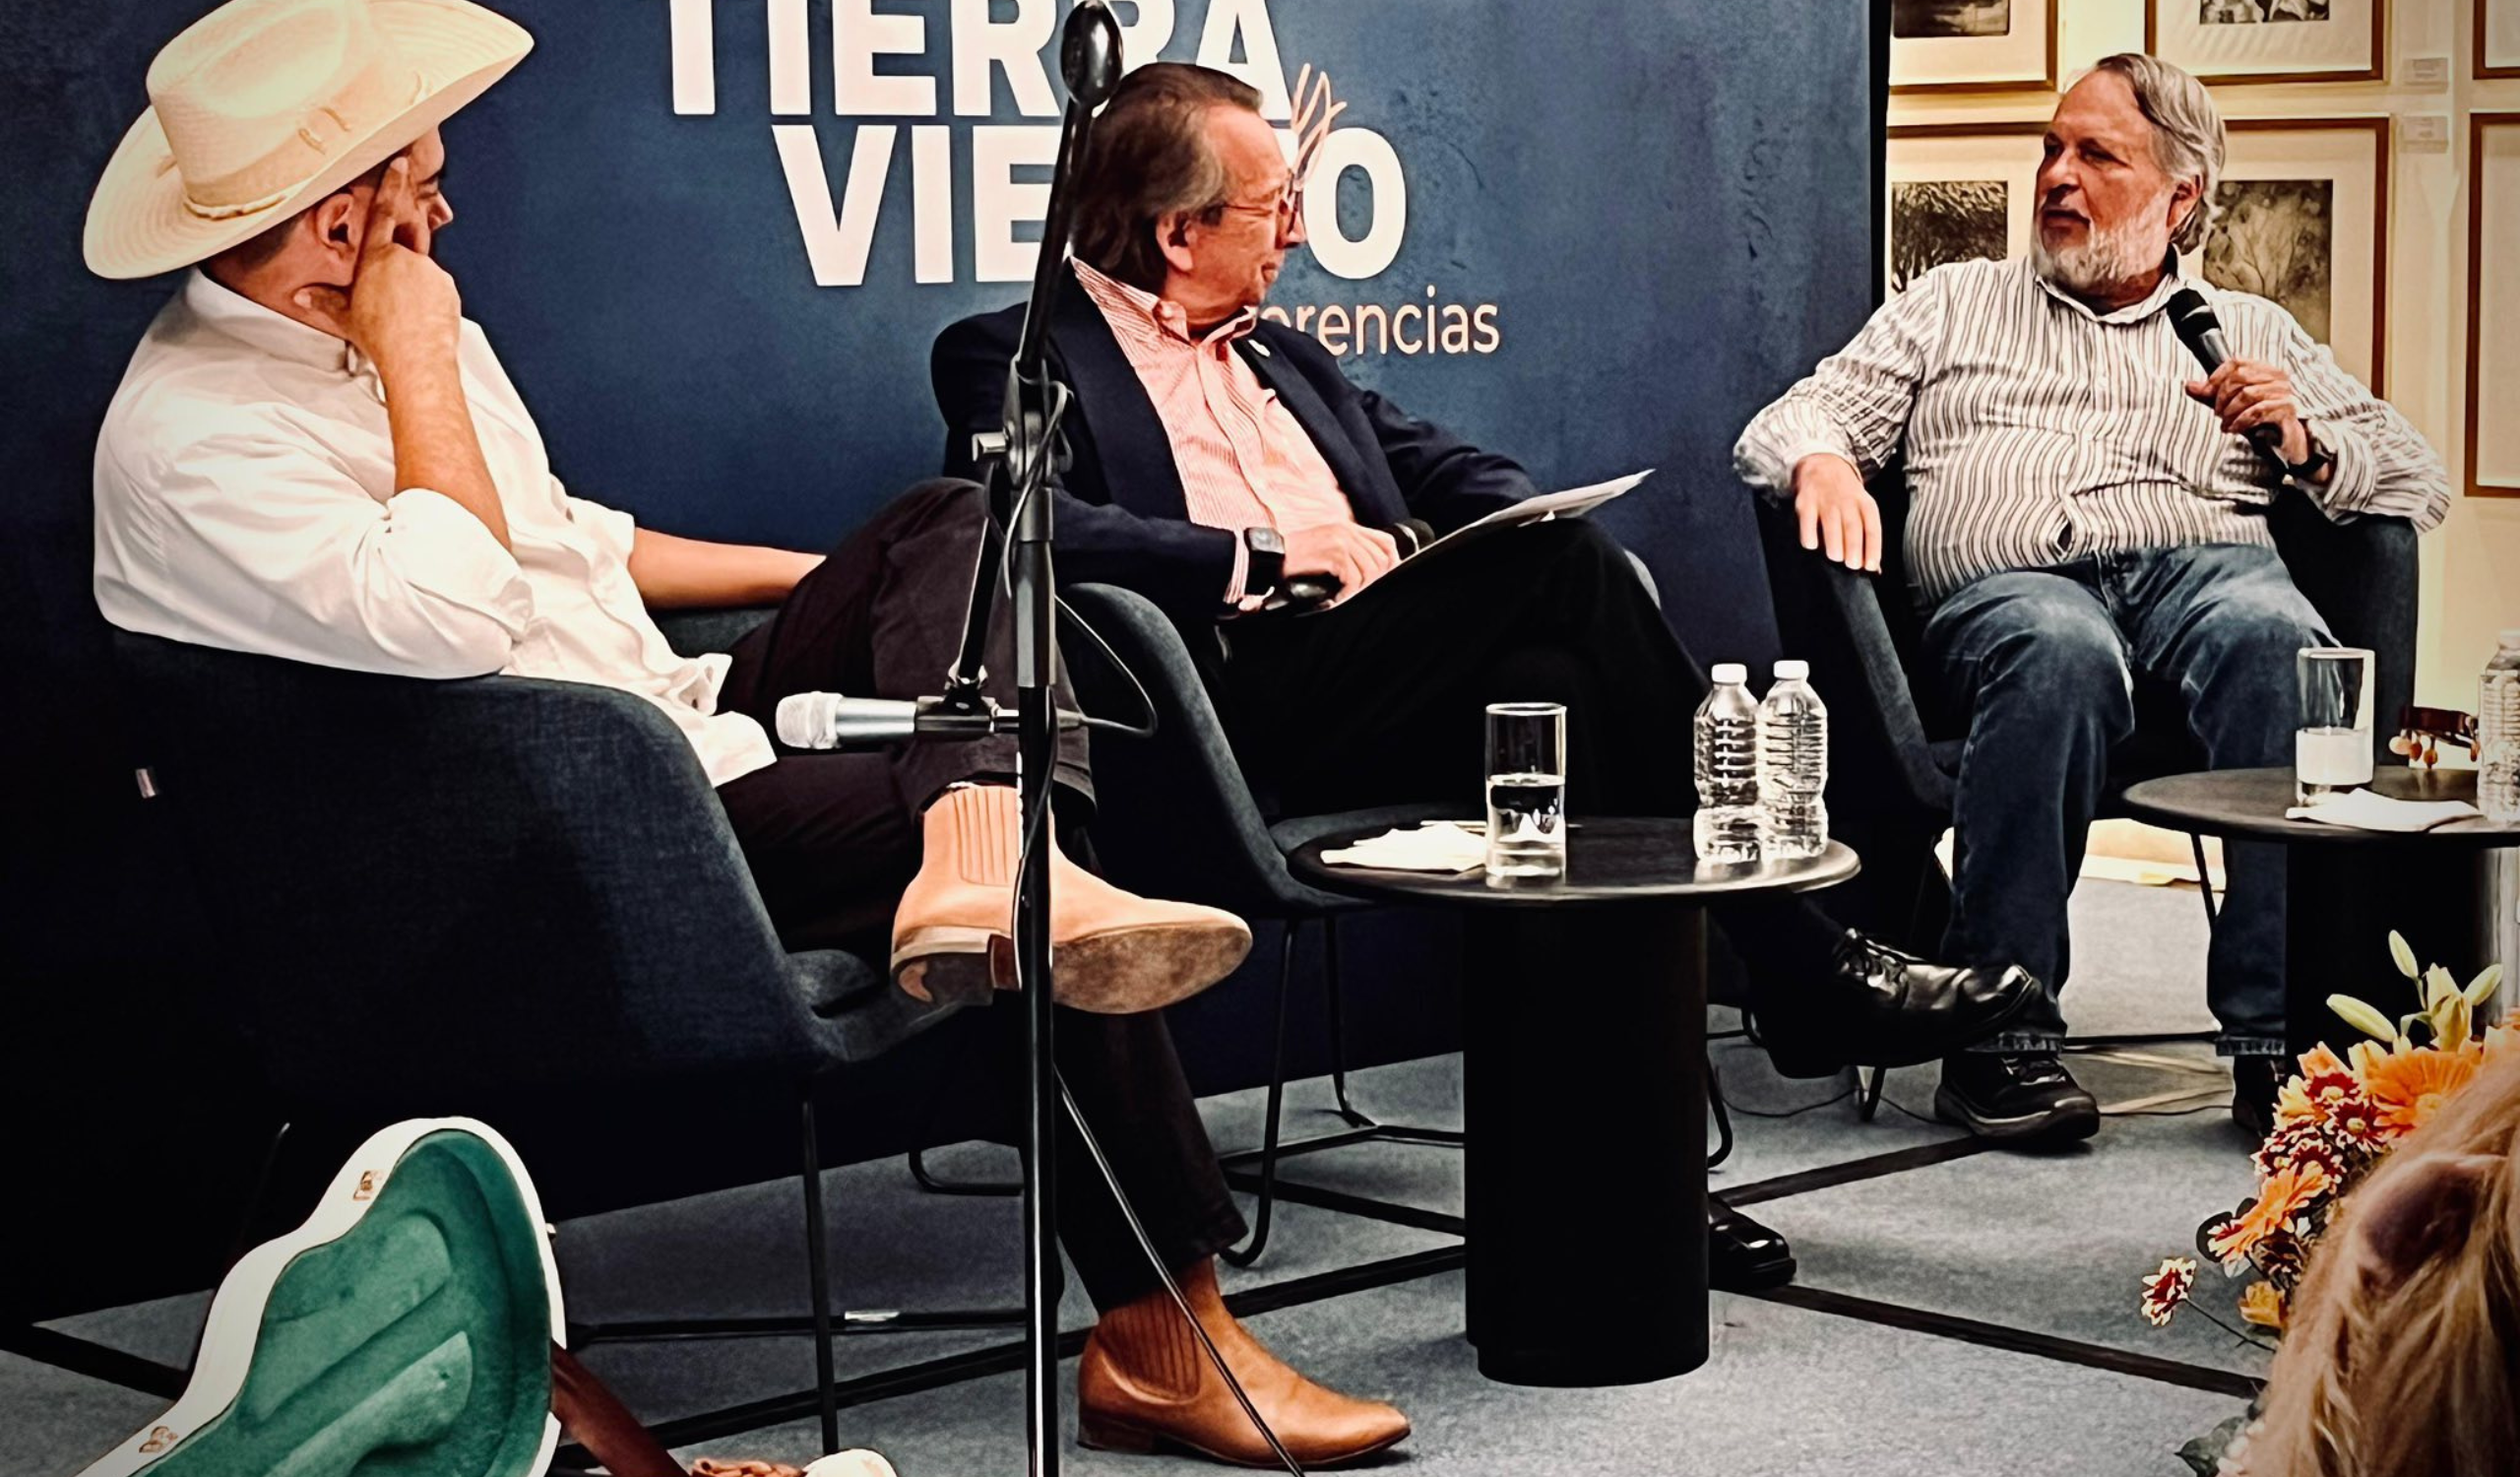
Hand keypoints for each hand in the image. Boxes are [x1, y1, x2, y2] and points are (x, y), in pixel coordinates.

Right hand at [293, 158, 461, 377]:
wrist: (415, 358)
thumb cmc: (378, 336)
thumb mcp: (345, 316)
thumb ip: (325, 301)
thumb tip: (303, 297)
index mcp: (377, 257)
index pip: (384, 211)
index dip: (392, 184)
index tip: (400, 162)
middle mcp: (407, 259)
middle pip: (403, 248)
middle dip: (399, 265)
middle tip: (392, 293)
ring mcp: (431, 273)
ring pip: (421, 272)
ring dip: (413, 287)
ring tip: (404, 316)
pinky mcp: (449, 289)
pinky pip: (437, 289)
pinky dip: (429, 300)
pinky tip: (420, 320)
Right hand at [1282, 521, 1399, 600]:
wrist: (1273, 556)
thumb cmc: (1297, 556)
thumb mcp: (1327, 546)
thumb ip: (1349, 550)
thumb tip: (1372, 570)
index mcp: (1348, 527)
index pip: (1386, 541)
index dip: (1392, 561)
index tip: (1387, 577)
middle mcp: (1347, 530)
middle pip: (1382, 558)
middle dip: (1376, 580)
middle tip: (1361, 592)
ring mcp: (1341, 541)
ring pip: (1370, 570)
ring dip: (1360, 588)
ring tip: (1347, 595)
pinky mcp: (1334, 554)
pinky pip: (1353, 578)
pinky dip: (1347, 593)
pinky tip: (1337, 596)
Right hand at [1791, 453, 1881, 572]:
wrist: (1823, 463)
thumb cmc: (1845, 495)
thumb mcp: (1862, 507)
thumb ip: (1867, 536)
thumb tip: (1874, 568)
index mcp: (1864, 503)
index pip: (1872, 527)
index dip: (1873, 547)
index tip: (1871, 565)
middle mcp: (1847, 500)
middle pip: (1853, 525)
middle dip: (1854, 546)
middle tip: (1852, 565)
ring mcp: (1825, 499)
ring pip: (1832, 522)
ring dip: (1834, 542)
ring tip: (1835, 557)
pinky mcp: (1806, 501)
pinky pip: (1807, 520)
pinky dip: (1809, 533)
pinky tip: (1812, 545)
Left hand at [2184, 358, 2308, 465]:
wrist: (2285, 442)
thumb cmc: (2259, 421)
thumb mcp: (2230, 407)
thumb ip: (2211, 396)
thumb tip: (2189, 385)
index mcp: (2263, 370)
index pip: (2237, 362)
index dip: (2217, 376)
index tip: (2206, 392)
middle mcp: (2276, 377)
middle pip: (2241, 376)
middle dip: (2222, 397)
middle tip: (2217, 414)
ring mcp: (2284, 392)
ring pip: (2248, 394)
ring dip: (2230, 412)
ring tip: (2224, 425)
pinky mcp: (2287, 408)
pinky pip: (2259, 410)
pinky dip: (2241, 421)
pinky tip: (2233, 429)